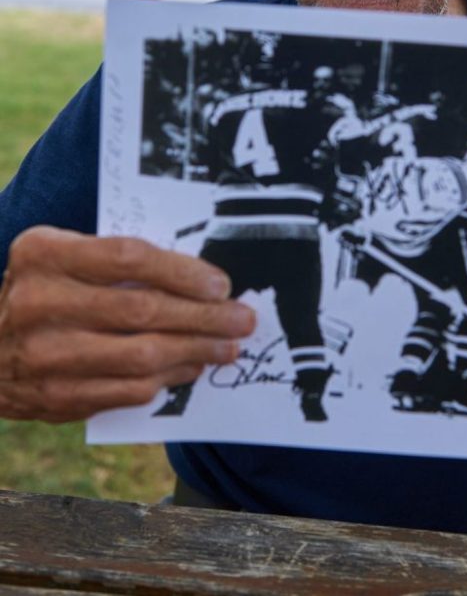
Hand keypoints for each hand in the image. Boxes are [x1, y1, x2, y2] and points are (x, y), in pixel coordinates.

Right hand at [0, 226, 255, 422]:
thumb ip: (115, 259)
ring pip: (141, 356)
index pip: (129, 257)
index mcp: (44, 253)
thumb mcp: (62, 254)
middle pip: (142, 310)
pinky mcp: (53, 397)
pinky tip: (190, 367)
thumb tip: (196, 277)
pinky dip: (167, 380)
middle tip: (242, 318)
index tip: (221, 283)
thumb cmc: (40, 288)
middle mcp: (39, 302)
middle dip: (204, 316)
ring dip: (195, 352)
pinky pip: (126, 390)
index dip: (182, 272)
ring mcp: (44, 356)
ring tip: (228, 346)